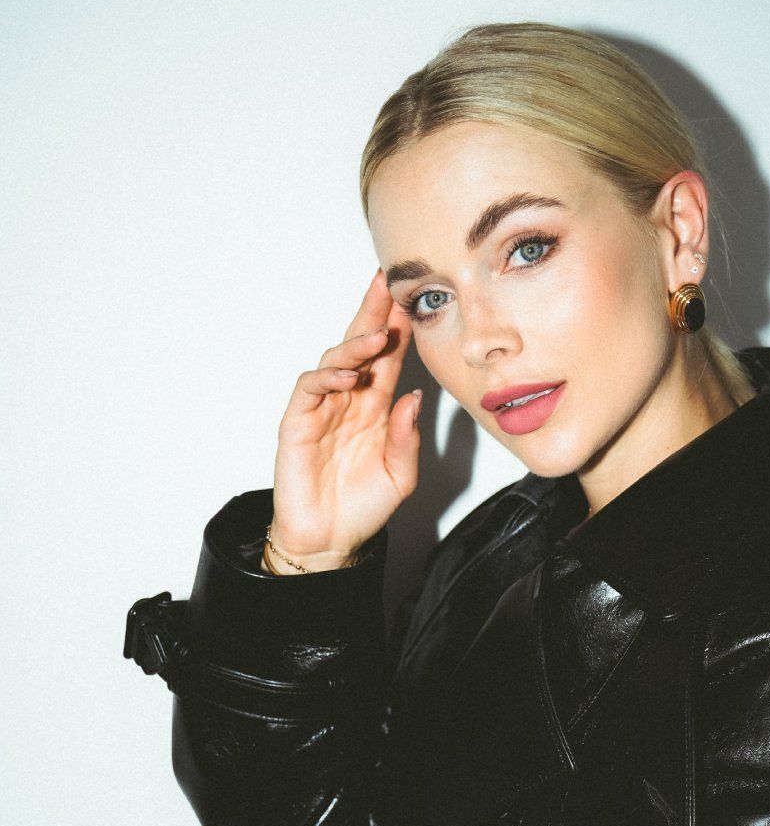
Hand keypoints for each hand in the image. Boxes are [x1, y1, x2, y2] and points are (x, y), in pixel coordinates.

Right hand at [270, 270, 421, 569]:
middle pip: (360, 347)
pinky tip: (349, 376)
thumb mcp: (402, 475)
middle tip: (387, 284)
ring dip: (356, 345)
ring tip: (378, 335)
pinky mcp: (298, 422)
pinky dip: (328, 376)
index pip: (389, 360)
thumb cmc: (363, 508)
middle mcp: (349, 401)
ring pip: (335, 360)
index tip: (415, 300)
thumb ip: (407, 438)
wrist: (331, 542)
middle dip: (373, 314)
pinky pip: (310, 388)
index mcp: (375, 408)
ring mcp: (322, 409)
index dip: (400, 330)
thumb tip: (415, 398)